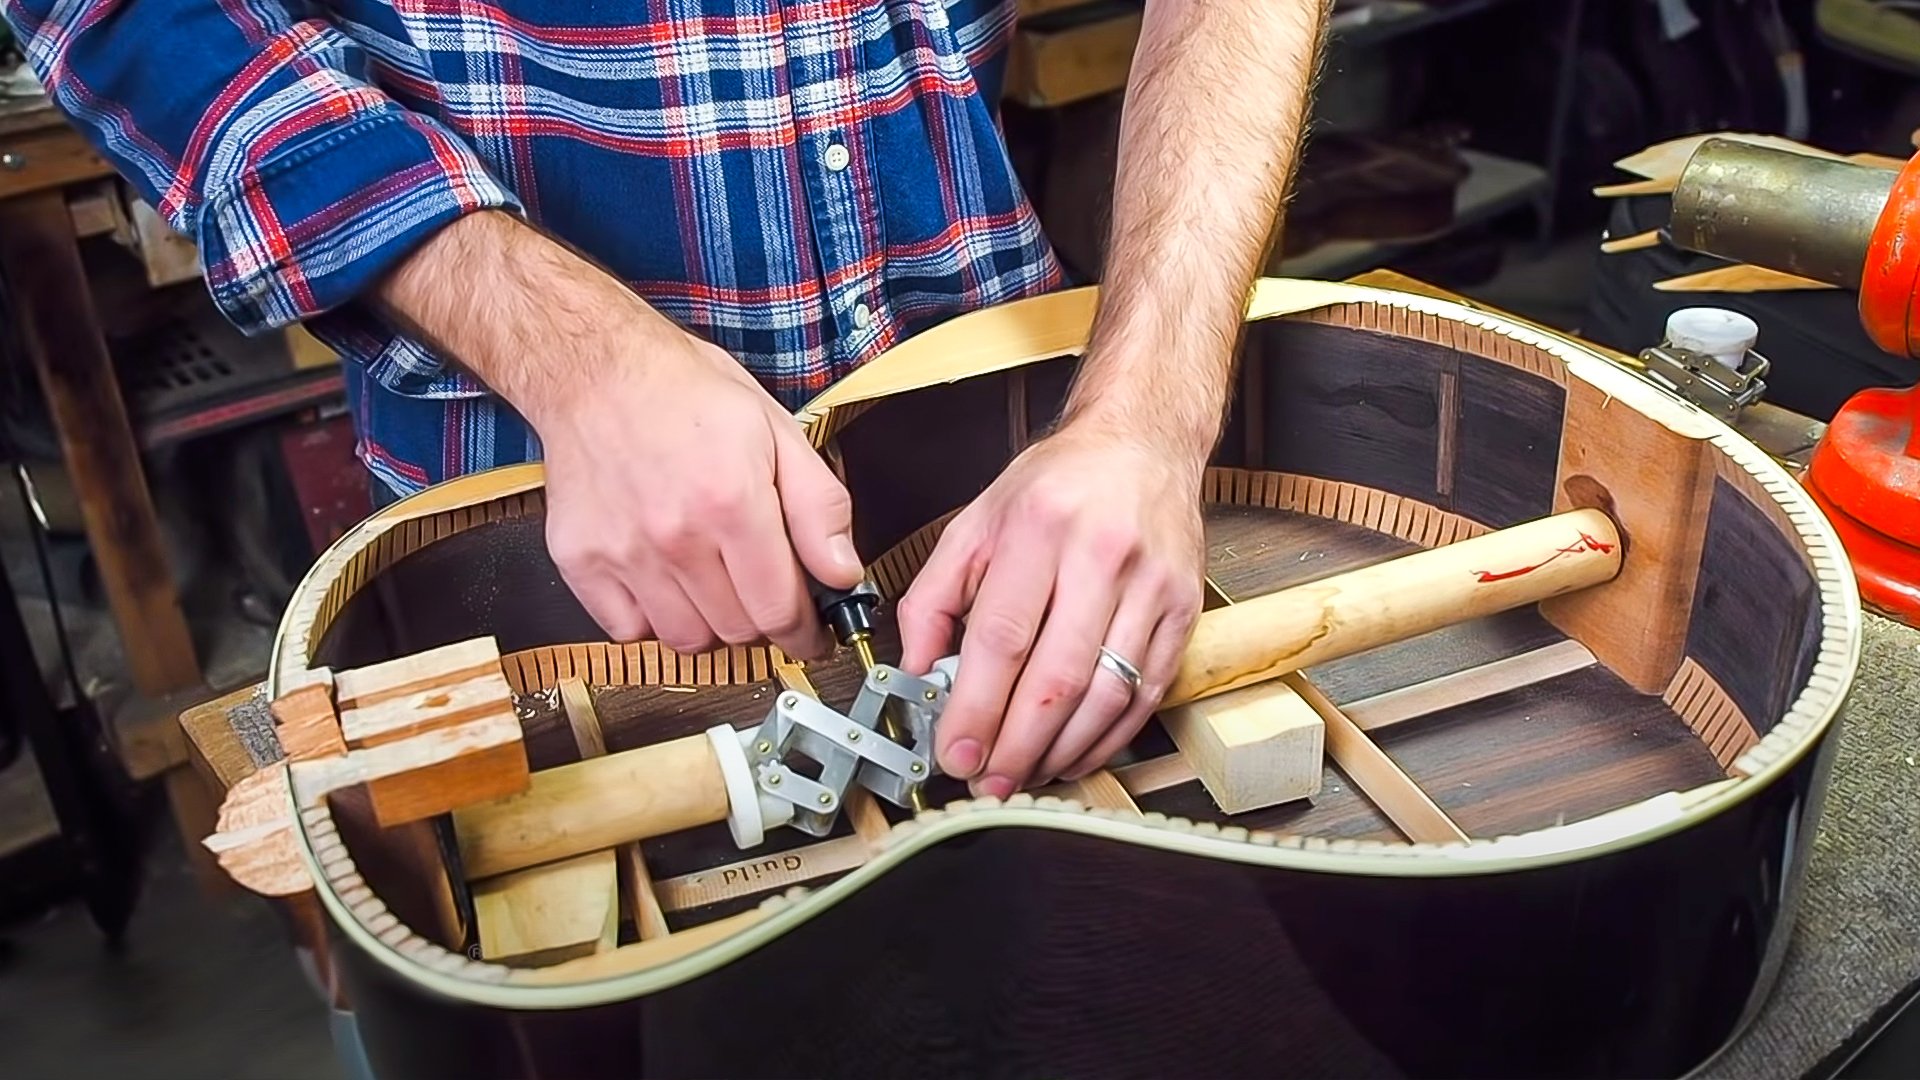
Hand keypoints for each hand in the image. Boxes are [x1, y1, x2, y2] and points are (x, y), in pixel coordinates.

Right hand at [372, 211, 863, 657]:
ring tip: (715, 584)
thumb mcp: (777, 431)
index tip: (810, 633)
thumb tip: (842, 574)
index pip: (779, 610)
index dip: (804, 633)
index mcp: (731, 503)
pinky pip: (627, 631)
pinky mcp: (580, 561)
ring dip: (710, 624)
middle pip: (736, 631)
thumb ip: (819, 507)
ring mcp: (623, 553)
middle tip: (761, 591)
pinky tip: (665, 581)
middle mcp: (675, 537)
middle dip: (761, 621)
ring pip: (685, 640)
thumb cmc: (687, 393)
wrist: (596, 370)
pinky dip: (652, 620)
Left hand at [896, 419, 1206, 796]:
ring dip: (1062, 750)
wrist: (1143, 444)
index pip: (1002, 637)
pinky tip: (1075, 752)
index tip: (955, 752)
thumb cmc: (1057, 484)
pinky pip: (1146, 692)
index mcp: (1038, 528)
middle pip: (1057, 676)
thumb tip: (917, 669)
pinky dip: (1108, 736)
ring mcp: (1151, 585)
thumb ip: (933, 595)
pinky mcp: (1184, 609)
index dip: (977, 708)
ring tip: (1026, 775)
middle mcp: (1101, 555)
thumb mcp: (976, 521)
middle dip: (1017, 745)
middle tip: (988, 782)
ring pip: (1107, 693)